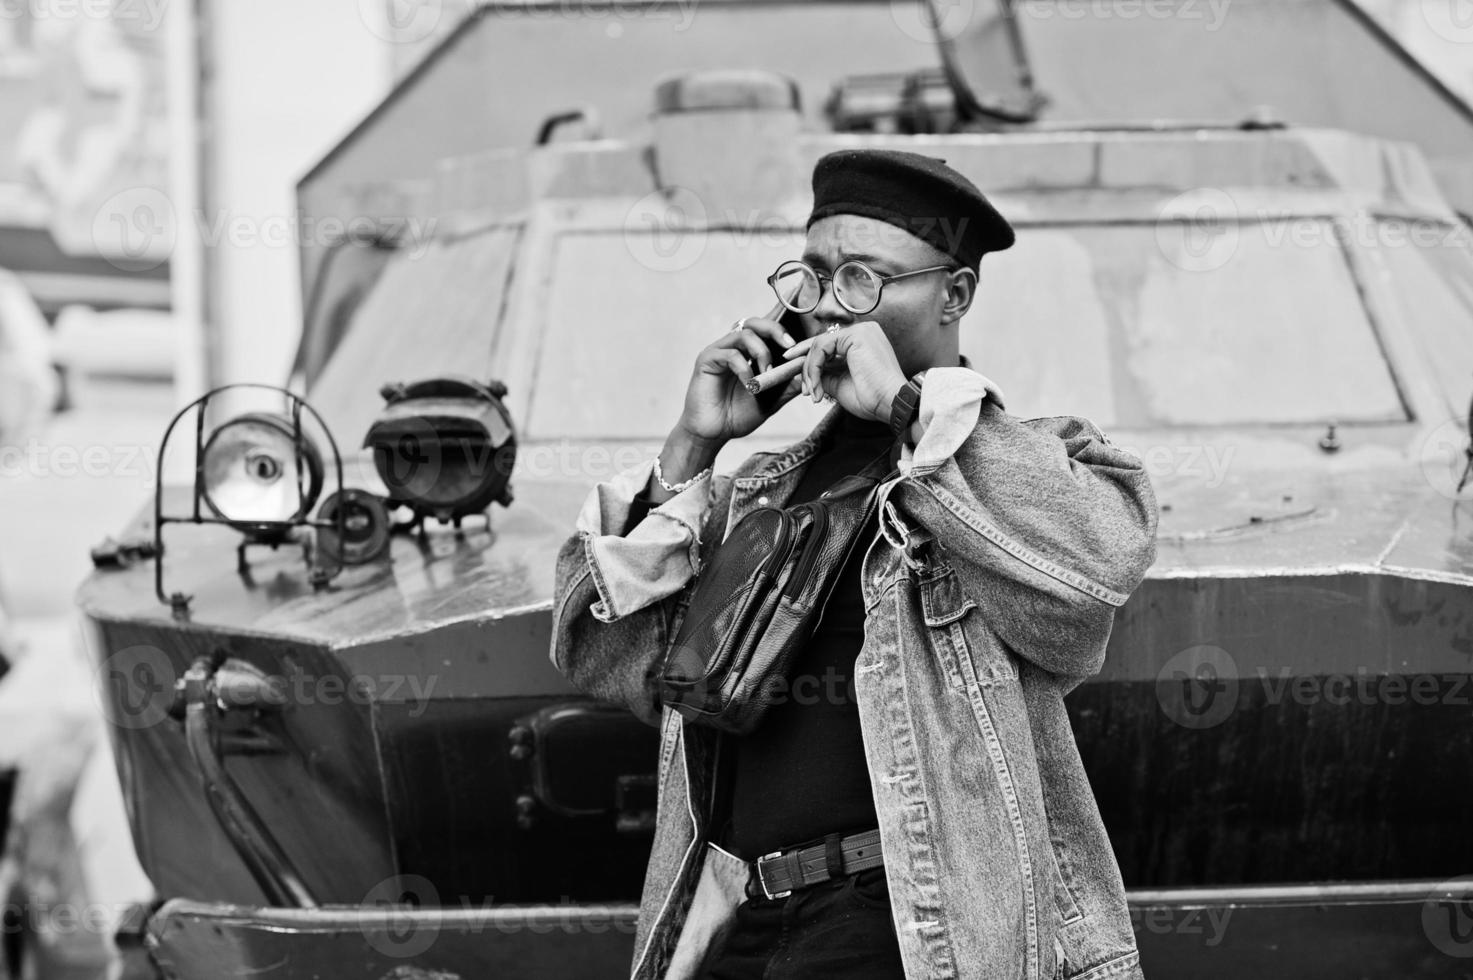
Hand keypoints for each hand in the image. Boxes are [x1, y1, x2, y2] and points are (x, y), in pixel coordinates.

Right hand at [678, 305, 805, 443]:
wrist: (713, 434)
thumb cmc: (737, 415)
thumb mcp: (770, 400)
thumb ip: (788, 386)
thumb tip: (809, 372)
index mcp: (748, 352)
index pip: (765, 329)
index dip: (781, 322)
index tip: (799, 326)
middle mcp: (733, 347)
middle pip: (755, 323)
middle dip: (775, 330)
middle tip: (790, 345)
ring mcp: (719, 351)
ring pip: (744, 333)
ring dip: (762, 351)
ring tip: (767, 372)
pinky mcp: (707, 360)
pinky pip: (730, 354)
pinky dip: (744, 368)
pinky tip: (749, 385)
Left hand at [785, 321, 908, 423]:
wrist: (890, 404)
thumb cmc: (872, 399)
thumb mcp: (840, 385)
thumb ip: (824, 375)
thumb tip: (803, 374)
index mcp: (862, 342)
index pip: (828, 345)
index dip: (809, 356)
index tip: (793, 367)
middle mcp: (863, 332)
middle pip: (822, 343)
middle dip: (805, 365)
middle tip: (798, 384)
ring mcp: (861, 331)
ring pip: (819, 346)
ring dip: (810, 371)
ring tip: (813, 392)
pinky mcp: (857, 335)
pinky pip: (822, 346)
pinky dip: (814, 366)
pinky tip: (816, 384)